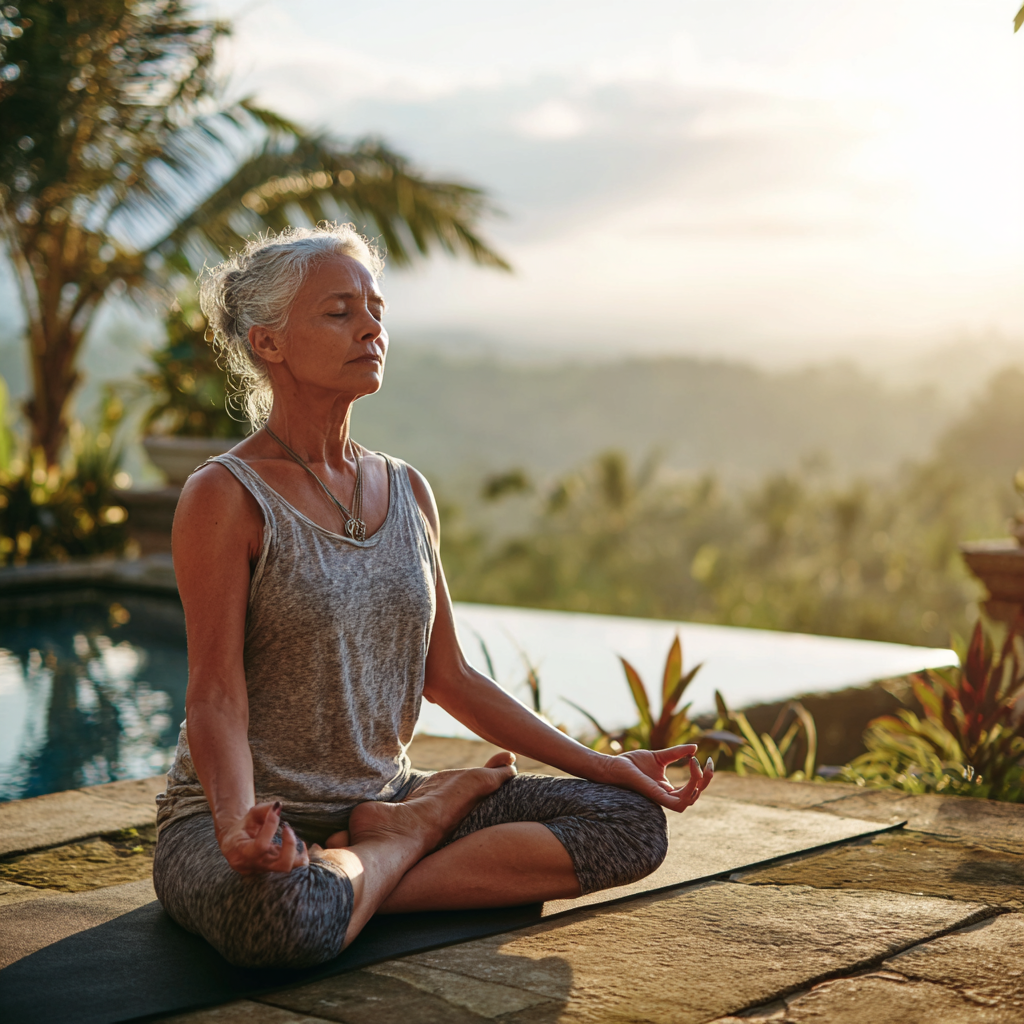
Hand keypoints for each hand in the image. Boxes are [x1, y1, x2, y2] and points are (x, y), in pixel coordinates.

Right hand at [217, 801, 309, 874]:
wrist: (235, 847)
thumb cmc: (242, 829)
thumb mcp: (249, 816)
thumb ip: (263, 810)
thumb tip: (278, 806)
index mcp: (242, 853)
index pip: (261, 845)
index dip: (271, 826)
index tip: (276, 811)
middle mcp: (256, 865)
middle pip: (283, 864)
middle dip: (291, 844)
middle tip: (287, 828)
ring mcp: (266, 870)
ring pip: (290, 866)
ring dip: (298, 850)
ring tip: (295, 834)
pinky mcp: (274, 869)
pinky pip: (293, 865)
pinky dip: (301, 855)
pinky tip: (301, 843)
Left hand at [594, 744, 713, 812]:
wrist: (614, 765)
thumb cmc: (632, 763)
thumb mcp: (660, 756)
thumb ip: (677, 753)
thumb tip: (695, 747)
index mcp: (668, 788)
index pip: (693, 789)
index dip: (703, 776)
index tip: (705, 759)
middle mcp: (666, 795)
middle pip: (695, 795)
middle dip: (706, 780)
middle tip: (708, 763)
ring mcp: (661, 797)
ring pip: (689, 801)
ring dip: (698, 784)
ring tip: (696, 766)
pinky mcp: (655, 795)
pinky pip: (677, 803)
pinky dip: (688, 790)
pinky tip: (691, 769)